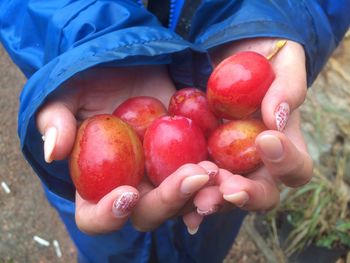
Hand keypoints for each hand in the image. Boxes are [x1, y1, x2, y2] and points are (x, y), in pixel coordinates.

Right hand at [36, 66, 212, 233]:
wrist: (130, 62)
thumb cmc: (91, 78)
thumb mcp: (67, 92)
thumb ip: (56, 120)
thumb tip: (55, 150)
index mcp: (96, 182)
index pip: (95, 216)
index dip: (107, 215)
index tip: (126, 193)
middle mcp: (130, 185)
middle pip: (147, 213)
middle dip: (169, 200)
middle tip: (191, 176)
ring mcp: (161, 174)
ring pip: (181, 201)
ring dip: (200, 193)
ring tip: (214, 171)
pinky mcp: (186, 157)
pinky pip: (202, 177)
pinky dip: (215, 178)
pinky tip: (227, 169)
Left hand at [183, 39, 313, 231]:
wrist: (227, 55)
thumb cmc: (262, 57)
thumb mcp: (282, 61)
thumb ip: (288, 86)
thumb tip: (279, 117)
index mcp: (284, 145)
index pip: (296, 168)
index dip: (286, 161)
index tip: (267, 138)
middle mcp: (256, 162)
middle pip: (260, 194)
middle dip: (245, 194)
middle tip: (228, 188)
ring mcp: (225, 163)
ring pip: (223, 195)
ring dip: (212, 199)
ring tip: (199, 199)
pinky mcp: (197, 157)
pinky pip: (193, 182)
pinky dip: (185, 193)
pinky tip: (174, 195)